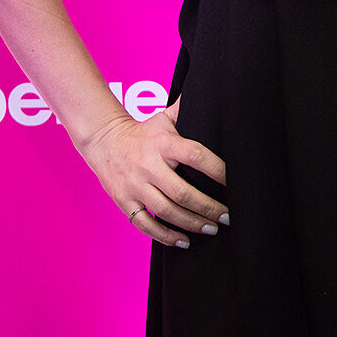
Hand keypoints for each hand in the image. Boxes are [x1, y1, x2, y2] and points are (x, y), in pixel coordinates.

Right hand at [79, 100, 228, 247]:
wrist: (103, 141)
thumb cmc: (142, 132)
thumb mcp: (164, 117)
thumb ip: (186, 110)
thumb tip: (214, 95)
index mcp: (163, 143)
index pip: (195, 155)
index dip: (216, 170)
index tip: (233, 183)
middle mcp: (149, 165)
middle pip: (182, 192)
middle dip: (208, 208)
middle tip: (227, 217)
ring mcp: (135, 186)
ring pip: (166, 212)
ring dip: (191, 224)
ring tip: (211, 229)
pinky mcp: (124, 201)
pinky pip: (146, 224)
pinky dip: (165, 236)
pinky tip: (184, 240)